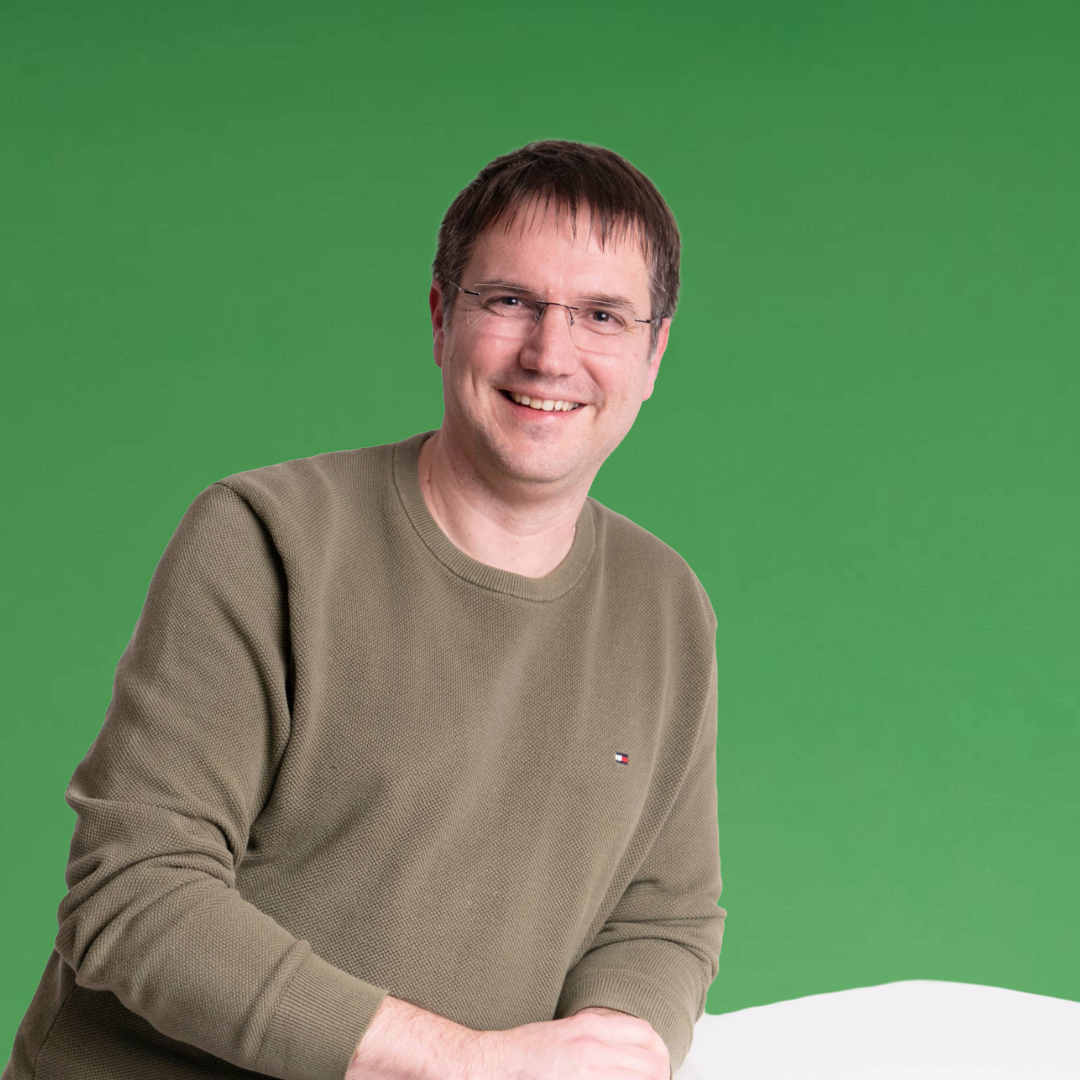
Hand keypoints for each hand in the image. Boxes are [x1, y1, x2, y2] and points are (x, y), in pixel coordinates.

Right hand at [470, 1006, 669, 1079]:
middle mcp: (592, 1045)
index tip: (657, 1064)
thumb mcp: (569, 1029)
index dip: (658, 1051)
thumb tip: (631, 1046)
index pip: (645, 1034)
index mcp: (591, 1026)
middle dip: (658, 1074)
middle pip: (650, 1062)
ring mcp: (586, 1069)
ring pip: (640, 1078)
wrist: (497, 1065)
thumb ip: (600, 1033)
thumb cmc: (529, 1050)